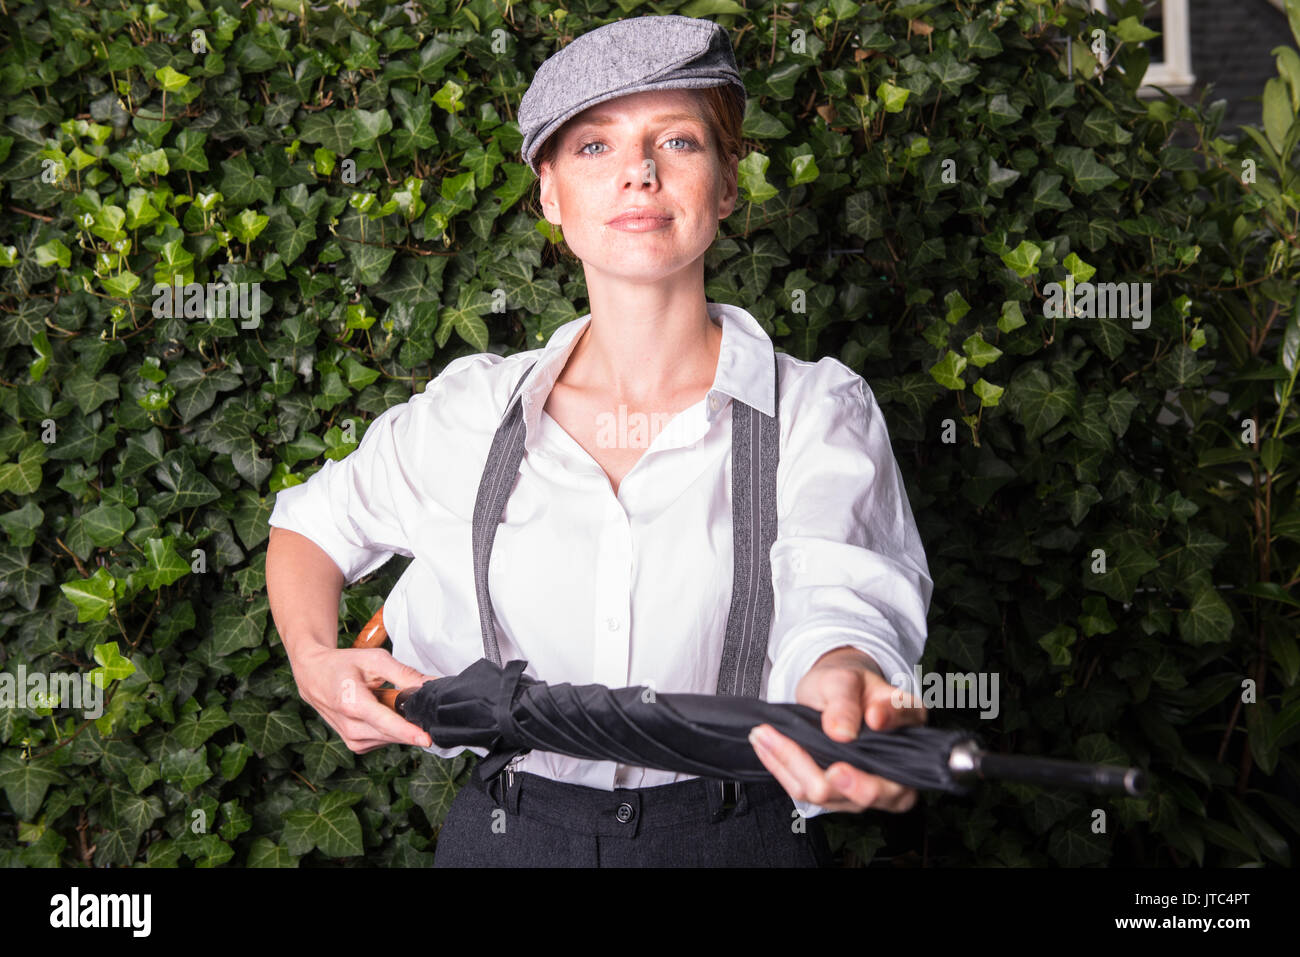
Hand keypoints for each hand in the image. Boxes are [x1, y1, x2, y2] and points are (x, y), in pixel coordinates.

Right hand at [289, 643, 438, 753]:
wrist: (314, 676)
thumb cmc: (343, 665)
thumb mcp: (375, 660)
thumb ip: (405, 674)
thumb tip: (432, 684)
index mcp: (352, 703)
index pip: (385, 723)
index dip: (408, 732)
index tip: (427, 739)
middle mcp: (350, 727)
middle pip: (392, 733)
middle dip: (411, 722)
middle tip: (414, 703)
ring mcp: (351, 739)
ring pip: (390, 739)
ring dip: (399, 724)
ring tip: (387, 701)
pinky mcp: (355, 745)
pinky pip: (384, 741)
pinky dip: (391, 729)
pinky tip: (383, 712)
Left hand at [749, 646, 926, 812]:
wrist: (832, 695)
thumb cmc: (845, 684)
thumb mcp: (843, 680)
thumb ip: (845, 702)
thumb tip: (843, 733)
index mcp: (908, 721)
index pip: (906, 724)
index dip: (892, 723)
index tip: (873, 717)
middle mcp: (897, 764)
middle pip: (877, 791)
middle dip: (843, 781)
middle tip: (809, 758)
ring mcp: (869, 786)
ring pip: (832, 796)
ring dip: (793, 766)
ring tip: (764, 734)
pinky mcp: (839, 795)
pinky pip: (807, 794)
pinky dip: (782, 769)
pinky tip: (766, 747)